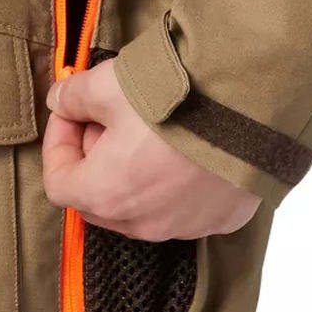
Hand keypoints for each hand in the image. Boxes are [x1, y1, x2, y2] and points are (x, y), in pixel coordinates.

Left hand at [42, 60, 260, 241]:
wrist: (253, 105)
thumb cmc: (173, 98)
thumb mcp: (107, 85)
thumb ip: (73, 97)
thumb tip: (61, 100)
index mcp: (106, 194)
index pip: (58, 183)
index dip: (58, 143)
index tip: (71, 113)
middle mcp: (143, 223)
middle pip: (98, 200)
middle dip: (94, 159)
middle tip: (107, 119)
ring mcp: (186, 226)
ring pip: (141, 207)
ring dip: (134, 174)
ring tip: (149, 132)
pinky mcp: (221, 218)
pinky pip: (186, 208)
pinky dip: (175, 184)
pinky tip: (186, 148)